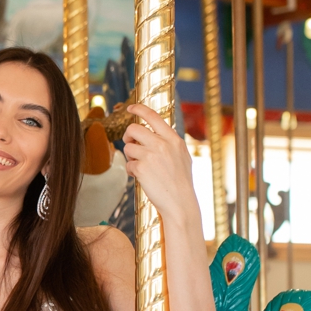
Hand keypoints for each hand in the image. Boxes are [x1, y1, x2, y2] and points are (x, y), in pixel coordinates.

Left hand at [119, 107, 201, 227]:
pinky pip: (129, 164)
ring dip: (131, 157)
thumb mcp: (182, 156)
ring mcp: (151, 155)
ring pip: (128, 148)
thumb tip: (153, 133)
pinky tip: (142, 178)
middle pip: (133, 129)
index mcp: (173, 139)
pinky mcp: (141, 168)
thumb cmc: (181, 182)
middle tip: (131, 144)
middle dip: (128, 137)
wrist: (180, 202)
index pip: (153, 116)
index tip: (131, 108)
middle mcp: (162, 144)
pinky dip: (132, 171)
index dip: (139, 109)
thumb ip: (169, 143)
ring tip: (141, 167)